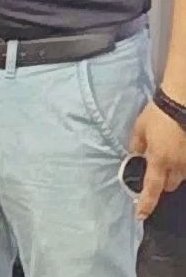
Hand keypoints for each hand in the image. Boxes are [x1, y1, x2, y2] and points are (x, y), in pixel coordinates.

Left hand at [129, 101, 185, 218]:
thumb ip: (137, 145)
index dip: (146, 203)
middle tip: (155, 168)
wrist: (181, 103)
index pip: (151, 187)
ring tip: (167, 155)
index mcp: (159, 159)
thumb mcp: (140, 128)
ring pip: (181, 177)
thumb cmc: (158, 114)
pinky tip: (177, 150)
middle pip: (169, 185)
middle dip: (161, 182)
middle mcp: (177, 165)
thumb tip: (136, 156)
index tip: (140, 215)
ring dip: (173, 172)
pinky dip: (181, 163)